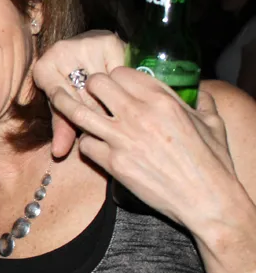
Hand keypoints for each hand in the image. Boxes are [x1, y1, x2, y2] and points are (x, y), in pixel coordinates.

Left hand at [33, 30, 126, 158]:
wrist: (86, 56)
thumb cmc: (73, 87)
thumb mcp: (67, 107)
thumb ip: (63, 127)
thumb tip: (59, 152)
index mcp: (44, 68)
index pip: (60, 98)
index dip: (75, 114)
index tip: (88, 125)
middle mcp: (60, 50)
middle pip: (82, 91)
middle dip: (94, 110)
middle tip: (108, 125)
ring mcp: (83, 42)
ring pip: (102, 81)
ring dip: (111, 99)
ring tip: (119, 114)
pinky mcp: (107, 39)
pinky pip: (118, 71)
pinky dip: (122, 85)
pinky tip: (127, 95)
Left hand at [48, 67, 237, 226]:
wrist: (207, 200)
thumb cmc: (213, 162)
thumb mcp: (212, 122)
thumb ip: (201, 101)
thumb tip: (198, 90)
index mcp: (161, 99)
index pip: (121, 72)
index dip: (113, 77)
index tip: (113, 85)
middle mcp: (138, 114)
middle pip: (96, 84)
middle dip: (91, 87)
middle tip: (91, 95)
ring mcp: (122, 139)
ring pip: (78, 112)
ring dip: (68, 106)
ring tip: (59, 100)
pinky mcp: (113, 163)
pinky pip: (85, 145)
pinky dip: (86, 144)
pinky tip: (93, 146)